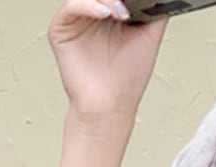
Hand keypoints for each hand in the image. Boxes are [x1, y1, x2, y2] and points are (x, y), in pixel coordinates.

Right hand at [48, 0, 168, 125]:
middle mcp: (92, 12)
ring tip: (121, 11)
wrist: (110, 107)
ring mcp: (76, 19)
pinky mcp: (60, 28)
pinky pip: (71, 6)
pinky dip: (88, 5)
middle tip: (128, 1)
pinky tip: (104, 13)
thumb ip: (154, 12)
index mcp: (110, 11)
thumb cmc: (127, 80)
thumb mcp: (150, 37)